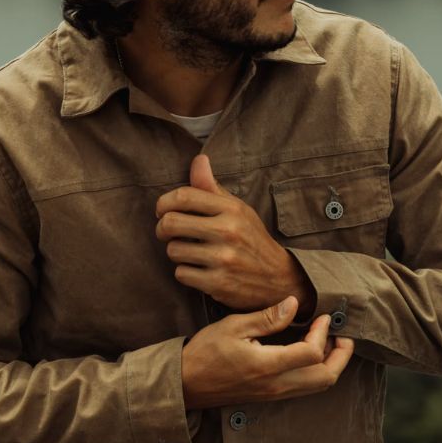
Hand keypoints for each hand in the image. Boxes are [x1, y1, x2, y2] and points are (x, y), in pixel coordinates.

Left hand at [155, 154, 313, 311]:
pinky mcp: (219, 283)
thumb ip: (213, 188)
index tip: (162, 211)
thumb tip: (199, 160)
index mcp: (232, 210)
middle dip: (162, 229)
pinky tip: (200, 270)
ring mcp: (223, 258)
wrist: (279, 277)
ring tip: (192, 253)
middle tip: (168, 234)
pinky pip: (181, 274)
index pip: (184, 196)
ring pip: (173, 251)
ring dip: (177, 253)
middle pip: (170, 223)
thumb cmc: (252, 239)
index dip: (164, 203)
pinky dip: (186, 273)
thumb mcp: (238, 210)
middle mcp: (228, 232)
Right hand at [181, 296, 353, 409]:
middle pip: (326, 377)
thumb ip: (267, 317)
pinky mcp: (272, 396)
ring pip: (319, 385)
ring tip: (331, 342)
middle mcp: (276, 384)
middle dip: (342, 355)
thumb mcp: (233, 327)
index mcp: (267, 365)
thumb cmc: (204, 352)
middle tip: (342, 334)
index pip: (313, 353)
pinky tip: (312, 352)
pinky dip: (318, 371)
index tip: (323, 317)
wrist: (185, 385)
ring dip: (332, 364)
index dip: (324, 333)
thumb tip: (295, 304)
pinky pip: (306, 387)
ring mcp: (275, 393)